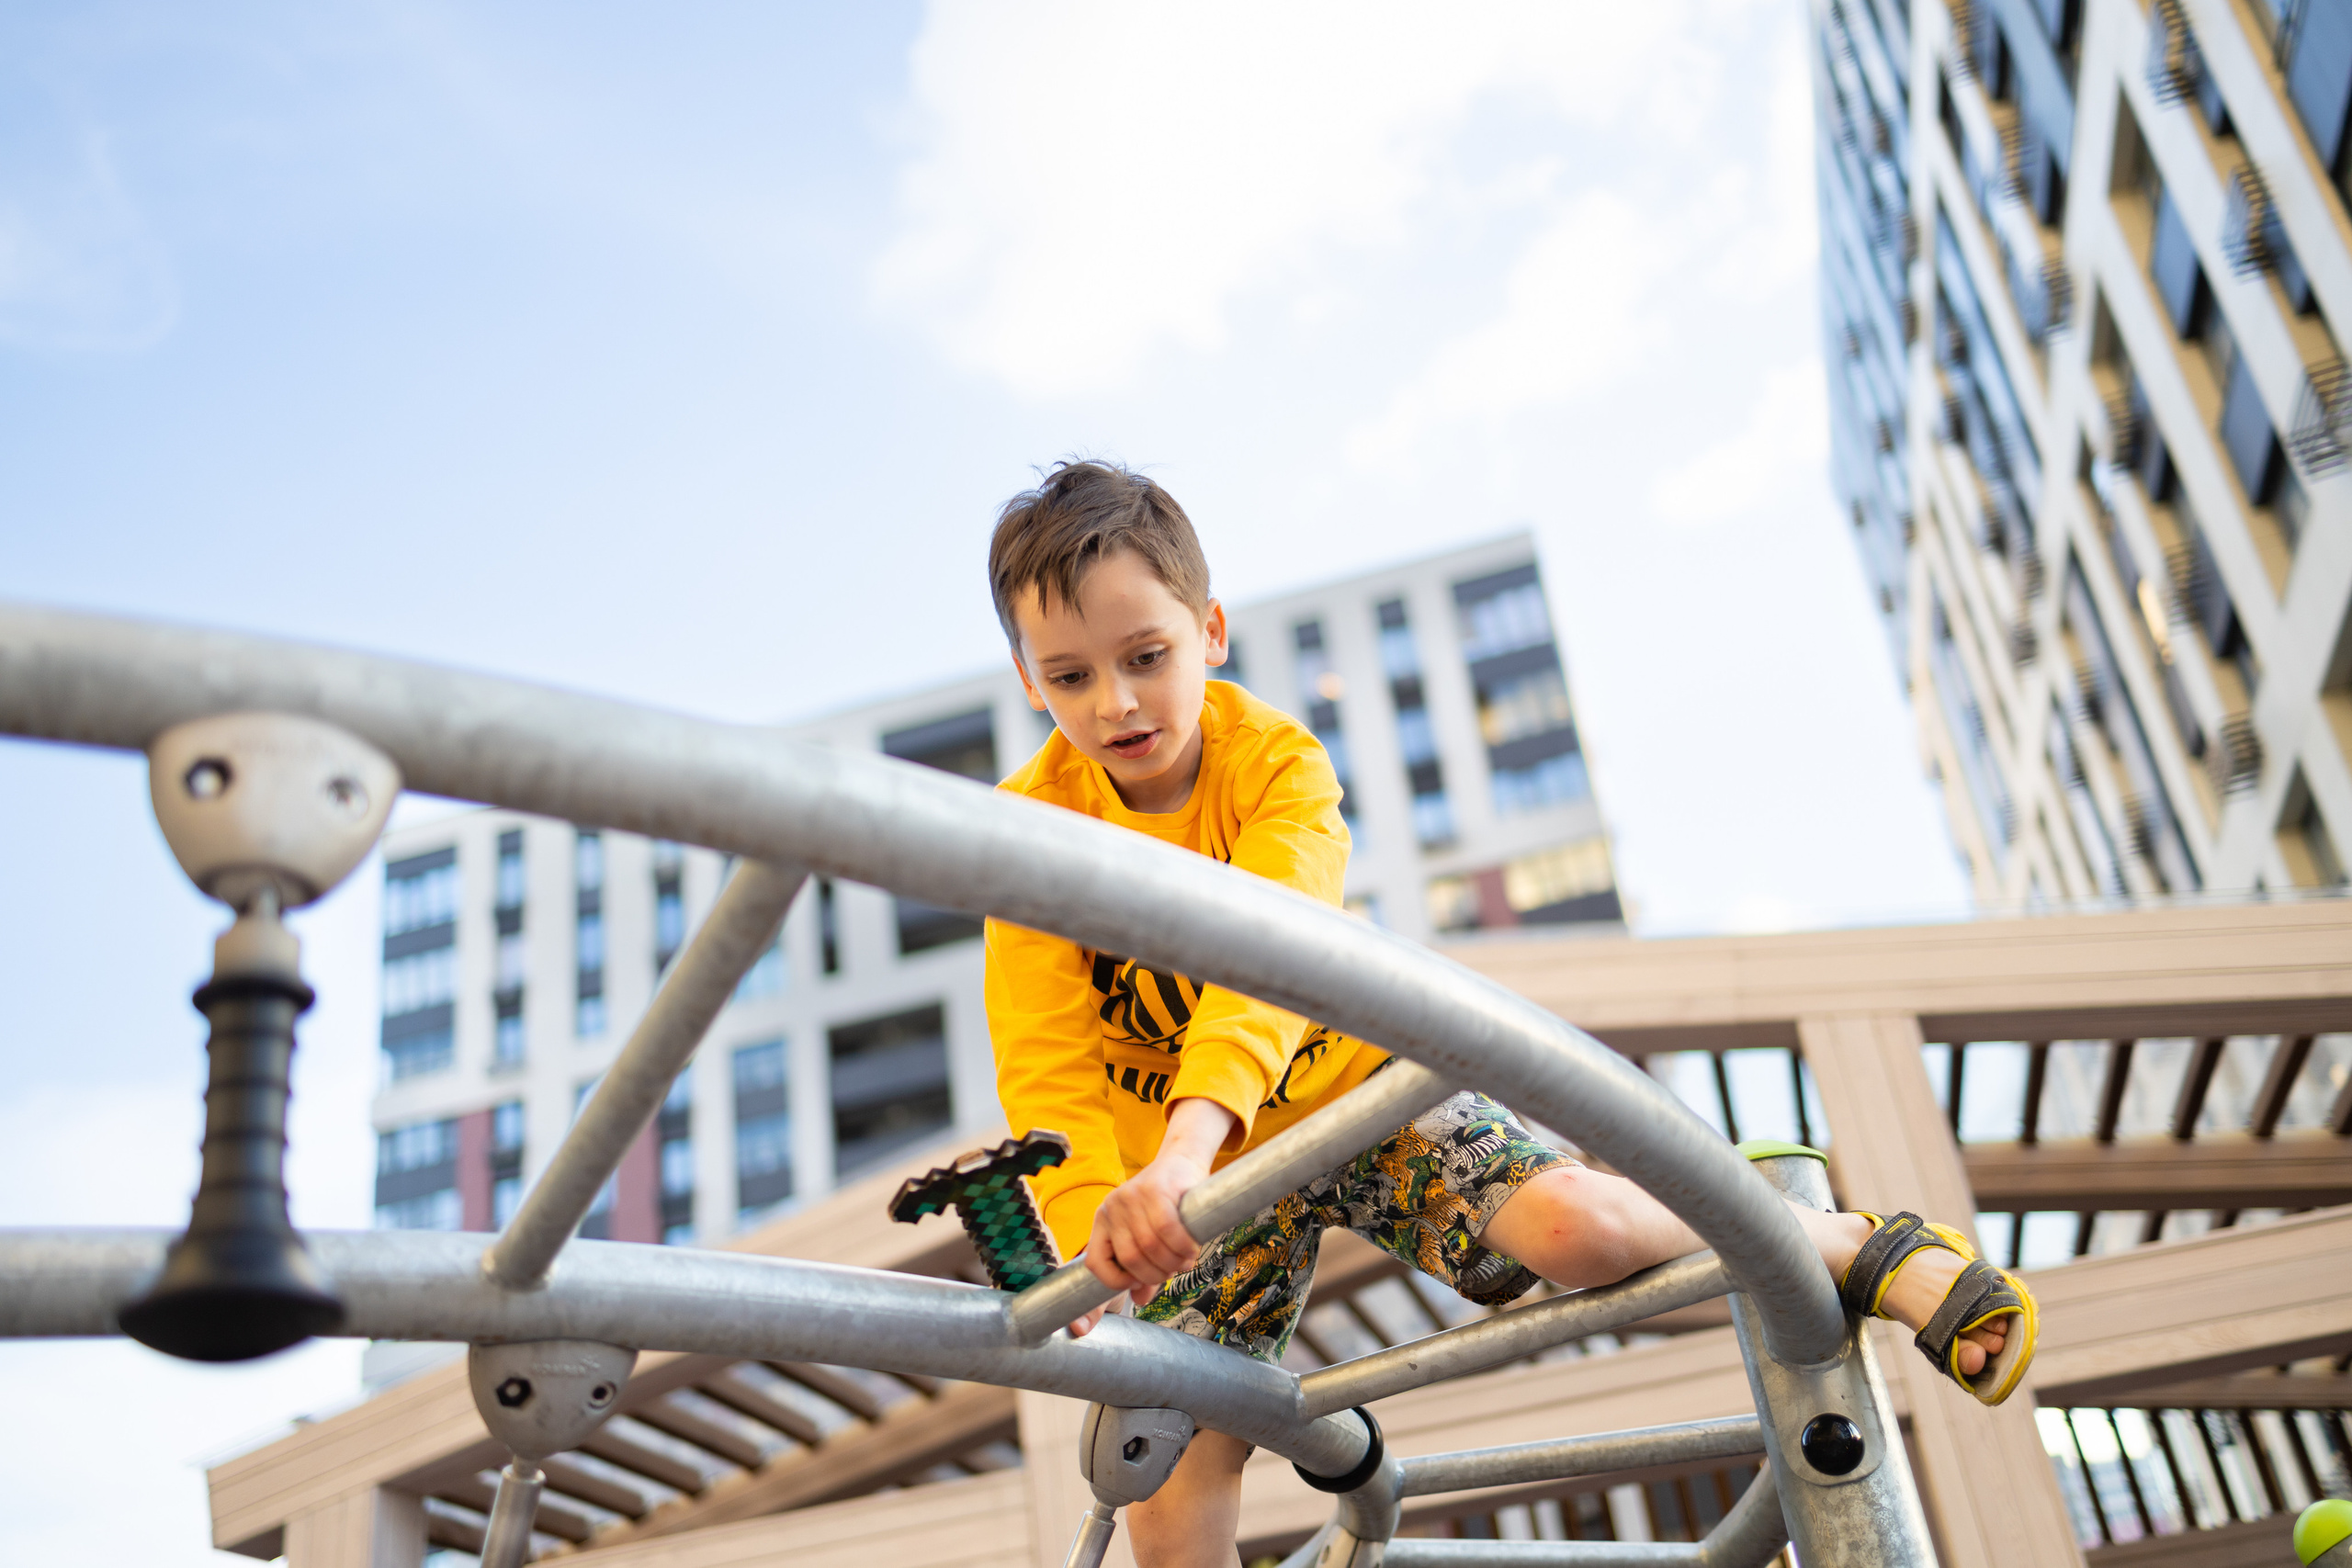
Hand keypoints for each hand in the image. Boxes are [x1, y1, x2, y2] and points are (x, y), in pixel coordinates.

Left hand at [1068, 1097, 1237, 1333]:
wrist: (1182, 1160)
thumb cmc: (1166, 1203)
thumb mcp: (1148, 1235)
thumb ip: (1143, 1267)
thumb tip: (1140, 1300)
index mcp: (1103, 1221)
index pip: (1095, 1264)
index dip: (1117, 1282)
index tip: (1141, 1283)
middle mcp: (1111, 1208)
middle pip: (1129, 1258)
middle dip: (1156, 1274)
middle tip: (1173, 1271)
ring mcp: (1131, 1196)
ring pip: (1149, 1246)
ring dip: (1173, 1262)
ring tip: (1185, 1261)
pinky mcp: (1154, 1188)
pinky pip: (1167, 1228)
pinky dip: (1182, 1246)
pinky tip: (1191, 1249)